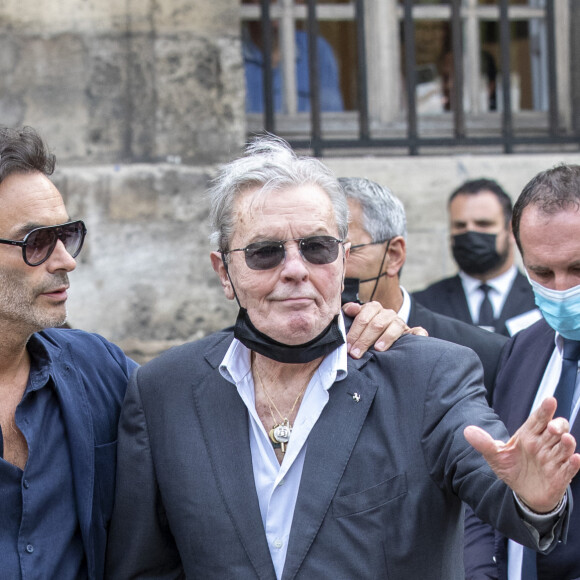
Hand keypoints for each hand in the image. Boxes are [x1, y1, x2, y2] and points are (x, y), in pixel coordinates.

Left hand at [343, 301, 427, 358]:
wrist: (383, 330)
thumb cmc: (365, 327)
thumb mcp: (356, 318)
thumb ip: (350, 312)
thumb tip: (351, 309)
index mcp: (373, 308)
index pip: (363, 318)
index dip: (354, 333)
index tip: (348, 347)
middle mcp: (388, 313)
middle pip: (377, 324)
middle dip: (365, 340)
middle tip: (356, 353)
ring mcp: (400, 322)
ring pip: (395, 327)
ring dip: (386, 338)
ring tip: (378, 349)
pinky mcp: (411, 332)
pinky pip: (418, 331)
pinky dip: (419, 334)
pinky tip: (418, 339)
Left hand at [464, 397, 579, 512]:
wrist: (522, 493)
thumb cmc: (511, 468)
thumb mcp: (495, 455)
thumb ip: (484, 443)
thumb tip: (467, 431)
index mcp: (529, 435)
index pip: (538, 419)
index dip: (545, 410)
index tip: (550, 400)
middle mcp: (544, 444)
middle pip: (557, 429)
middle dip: (558, 425)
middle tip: (552, 427)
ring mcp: (553, 460)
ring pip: (565, 447)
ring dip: (567, 443)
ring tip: (566, 439)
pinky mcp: (560, 476)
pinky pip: (570, 469)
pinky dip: (574, 464)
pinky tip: (576, 459)